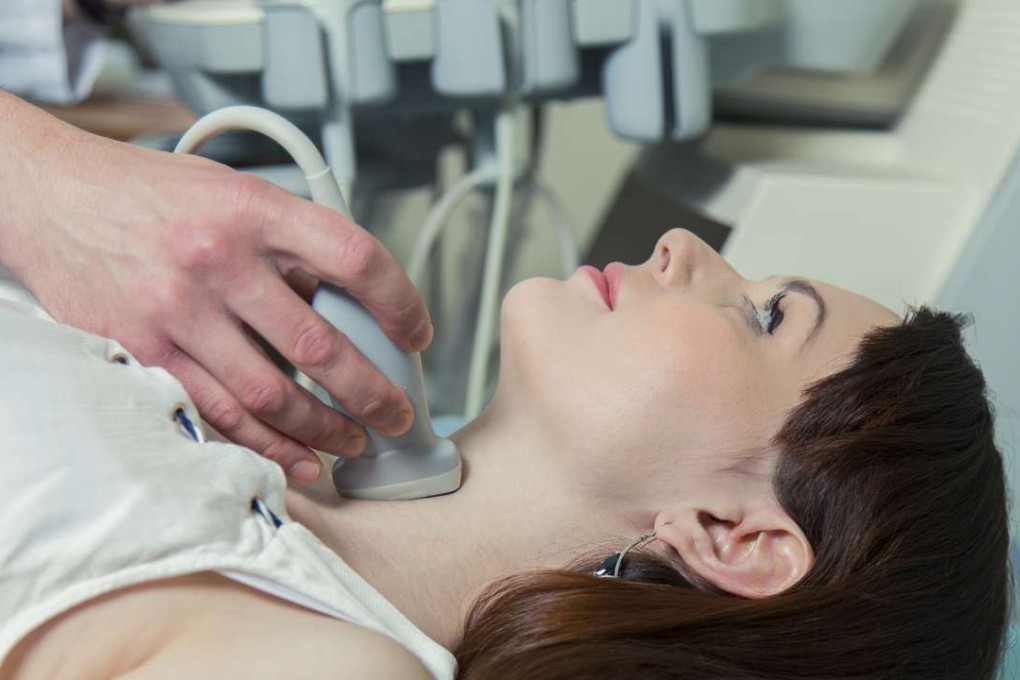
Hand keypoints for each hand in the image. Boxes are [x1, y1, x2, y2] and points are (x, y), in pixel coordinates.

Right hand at [0, 96, 432, 481]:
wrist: (52, 197)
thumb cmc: (151, 194)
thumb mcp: (233, 192)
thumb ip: (290, 240)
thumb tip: (350, 303)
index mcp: (253, 210)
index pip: (354, 258)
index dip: (400, 303)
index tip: (418, 333)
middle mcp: (218, 261)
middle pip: (319, 345)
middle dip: (372, 392)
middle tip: (398, 415)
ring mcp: (178, 311)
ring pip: (271, 394)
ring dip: (324, 429)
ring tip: (354, 441)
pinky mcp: (144, 352)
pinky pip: (218, 412)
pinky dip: (264, 445)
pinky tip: (296, 458)